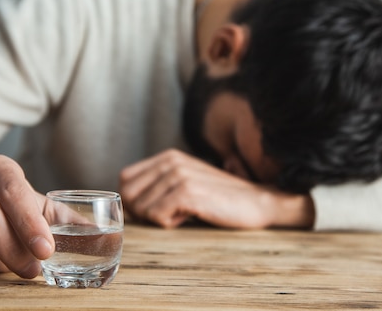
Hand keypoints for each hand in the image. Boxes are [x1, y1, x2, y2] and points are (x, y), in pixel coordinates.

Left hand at [119, 149, 313, 228]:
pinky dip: (172, 224)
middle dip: (146, 212)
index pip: (125, 180)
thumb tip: (124, 204)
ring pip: (142, 210)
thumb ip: (158, 185)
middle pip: (130, 196)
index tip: (159, 208)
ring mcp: (178, 175)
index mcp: (168, 157)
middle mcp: (170, 161)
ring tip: (188, 212)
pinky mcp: (187, 192)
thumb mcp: (185, 183)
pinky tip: (192, 216)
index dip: (136, 200)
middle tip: (174, 212)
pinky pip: (157, 217)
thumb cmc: (220, 199)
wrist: (257, 202)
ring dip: (163, 219)